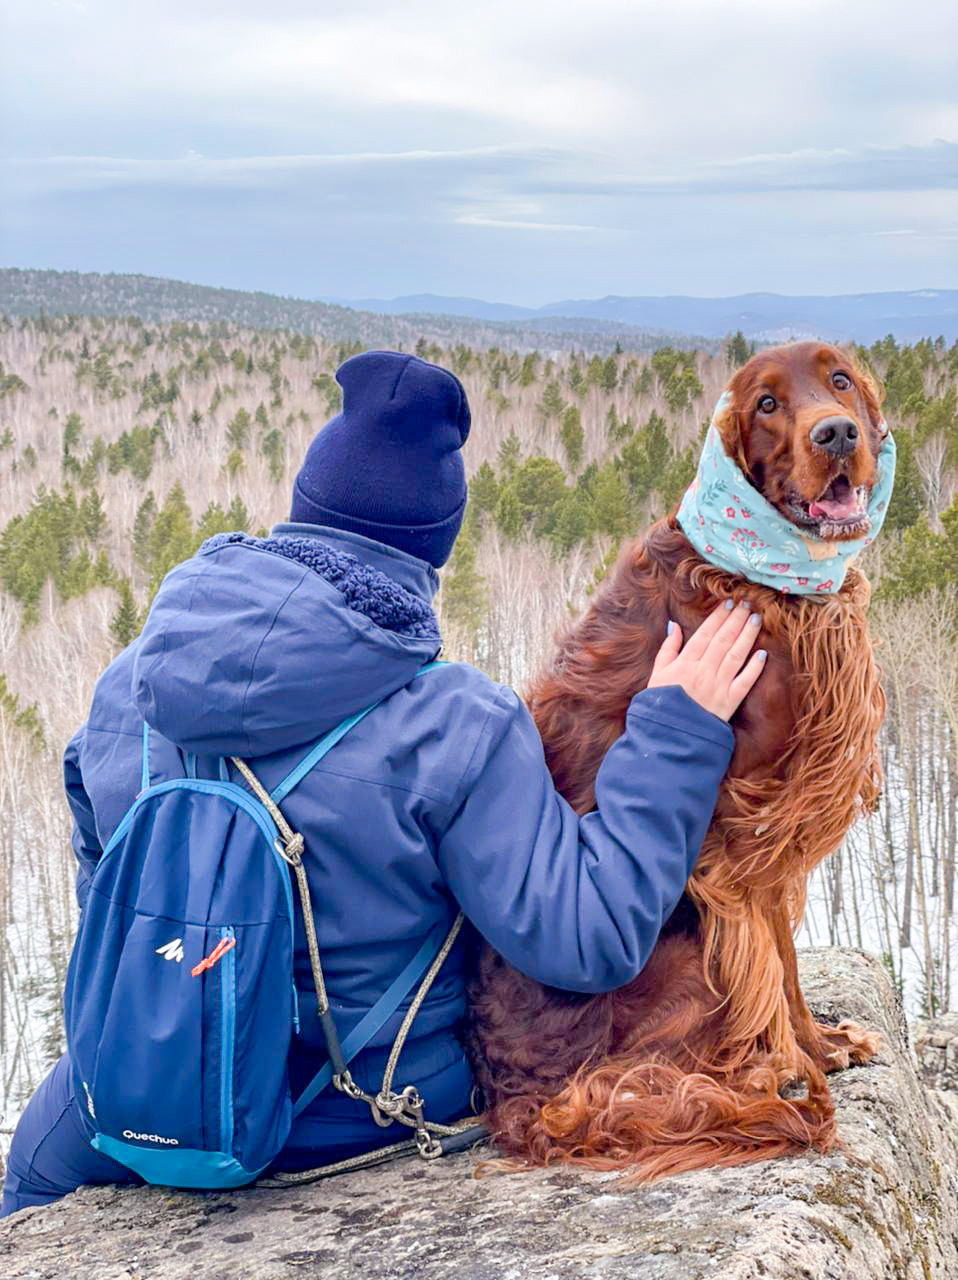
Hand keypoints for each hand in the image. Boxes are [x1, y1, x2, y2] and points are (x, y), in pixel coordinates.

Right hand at [646, 600, 766, 720]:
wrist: (670, 735)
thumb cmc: (661, 704)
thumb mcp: (658, 674)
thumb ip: (667, 649)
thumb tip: (674, 625)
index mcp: (685, 663)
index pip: (705, 634)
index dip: (718, 617)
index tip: (729, 602)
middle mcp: (703, 671)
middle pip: (723, 640)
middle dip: (736, 619)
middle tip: (747, 603)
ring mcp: (718, 687)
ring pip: (735, 656)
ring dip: (747, 636)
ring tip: (756, 619)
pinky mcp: (729, 703)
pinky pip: (744, 683)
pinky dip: (754, 668)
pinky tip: (763, 654)